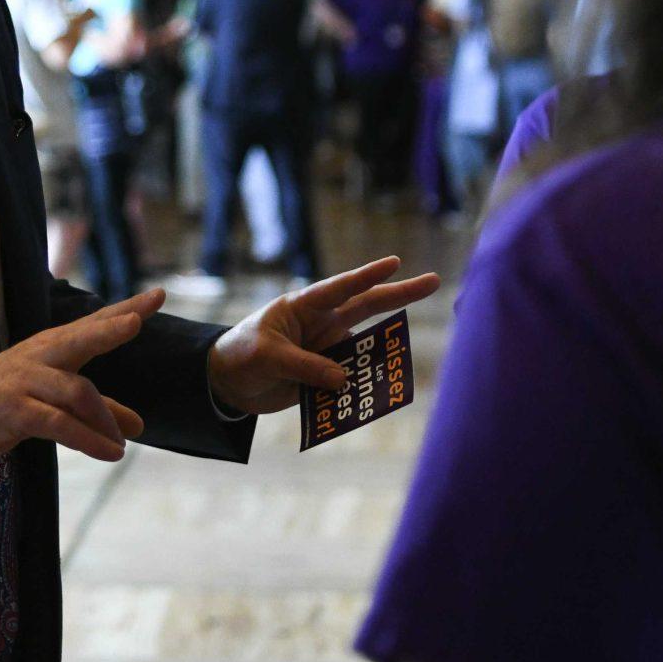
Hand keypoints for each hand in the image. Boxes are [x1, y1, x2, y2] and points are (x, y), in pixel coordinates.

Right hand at [0, 289, 163, 464]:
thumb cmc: (11, 397)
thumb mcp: (56, 398)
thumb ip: (99, 409)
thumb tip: (139, 426)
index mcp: (54, 346)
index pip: (94, 322)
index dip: (126, 309)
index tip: (158, 294)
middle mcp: (42, 356)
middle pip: (79, 338)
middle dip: (108, 329)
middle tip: (136, 322)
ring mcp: (27, 381)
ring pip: (75, 391)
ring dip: (105, 420)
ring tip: (122, 445)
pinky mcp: (16, 410)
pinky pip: (59, 423)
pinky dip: (88, 439)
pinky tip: (109, 451)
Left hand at [206, 256, 441, 416]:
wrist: (227, 384)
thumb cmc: (239, 356)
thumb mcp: (267, 358)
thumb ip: (305, 366)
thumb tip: (345, 378)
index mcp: (303, 306)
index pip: (340, 288)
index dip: (368, 276)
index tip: (396, 262)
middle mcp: (320, 323)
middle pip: (367, 307)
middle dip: (400, 295)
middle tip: (435, 281)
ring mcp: (325, 348)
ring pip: (365, 347)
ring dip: (383, 356)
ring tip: (401, 369)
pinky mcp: (324, 373)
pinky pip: (351, 379)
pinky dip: (363, 388)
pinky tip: (376, 399)